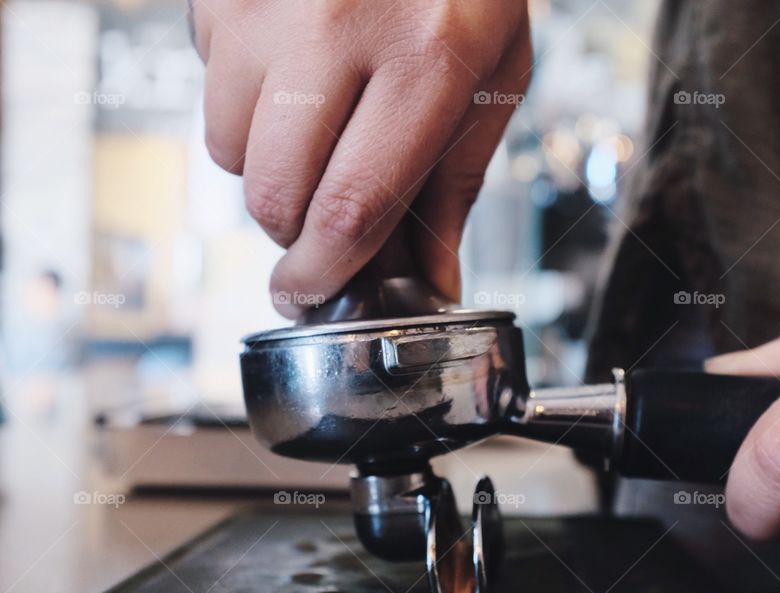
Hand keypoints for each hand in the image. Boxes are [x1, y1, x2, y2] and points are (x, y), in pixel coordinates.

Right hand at [192, 0, 529, 316]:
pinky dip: (246, 108)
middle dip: (294, 230)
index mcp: (425, 60)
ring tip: (319, 124)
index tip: (309, 297)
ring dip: (269, 167)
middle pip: (275, 193)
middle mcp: (336, 28)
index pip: (351, 206)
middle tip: (323, 217)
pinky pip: (209, 91)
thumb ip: (454, 187)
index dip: (324, 273)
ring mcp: (267, 5)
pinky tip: (294, 73)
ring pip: (230, 151)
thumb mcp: (490, 81)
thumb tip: (432, 279)